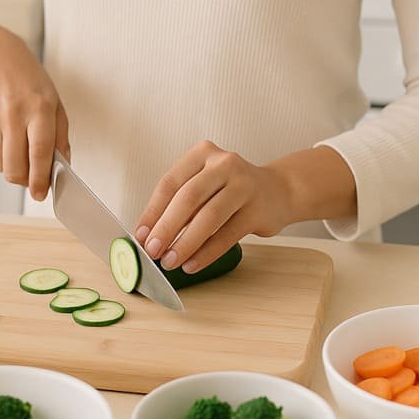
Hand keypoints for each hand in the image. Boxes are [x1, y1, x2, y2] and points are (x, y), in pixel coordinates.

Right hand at [0, 19, 68, 200]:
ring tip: (21, 150)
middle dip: (26, 181)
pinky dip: (1, 155)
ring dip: (13, 167)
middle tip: (33, 180)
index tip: (42, 194)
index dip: (41, 179)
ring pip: (2, 165)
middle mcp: (13, 114)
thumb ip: (60, 136)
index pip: (39, 153)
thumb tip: (62, 167)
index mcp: (39, 108)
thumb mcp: (54, 102)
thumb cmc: (29, 81)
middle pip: (15, 167)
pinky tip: (7, 136)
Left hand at [134, 141, 295, 273]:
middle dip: (166, 228)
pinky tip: (192, 264)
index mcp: (202, 154)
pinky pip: (227, 235)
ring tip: (170, 261)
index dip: (153, 211)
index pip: (170, 183)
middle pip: (189, 198)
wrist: (278, 191)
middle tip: (152, 251)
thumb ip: (179, 204)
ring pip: (209, 217)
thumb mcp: (204, 185)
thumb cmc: (230, 191)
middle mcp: (224, 164)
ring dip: (186, 243)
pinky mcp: (258, 209)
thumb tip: (148, 235)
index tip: (140, 235)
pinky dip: (207, 253)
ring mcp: (244, 185)